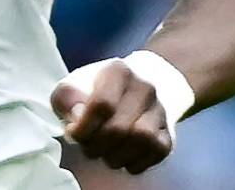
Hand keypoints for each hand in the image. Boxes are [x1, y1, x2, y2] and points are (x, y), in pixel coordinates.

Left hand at [50, 59, 172, 174]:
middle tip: (87, 146)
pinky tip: (121, 156)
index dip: (84, 128)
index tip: (73, 133)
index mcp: (118, 71)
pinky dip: (134, 162)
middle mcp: (144, 87)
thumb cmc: (97, 90)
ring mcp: (159, 110)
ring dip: (116, 156)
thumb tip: (77, 117)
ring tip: (104, 152)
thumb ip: (67, 98)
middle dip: (96, 145)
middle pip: (119, 128)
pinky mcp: (168, 132)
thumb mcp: (74, 86)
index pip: (102, 105)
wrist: (134, 89)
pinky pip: (155, 153)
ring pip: (141, 140)